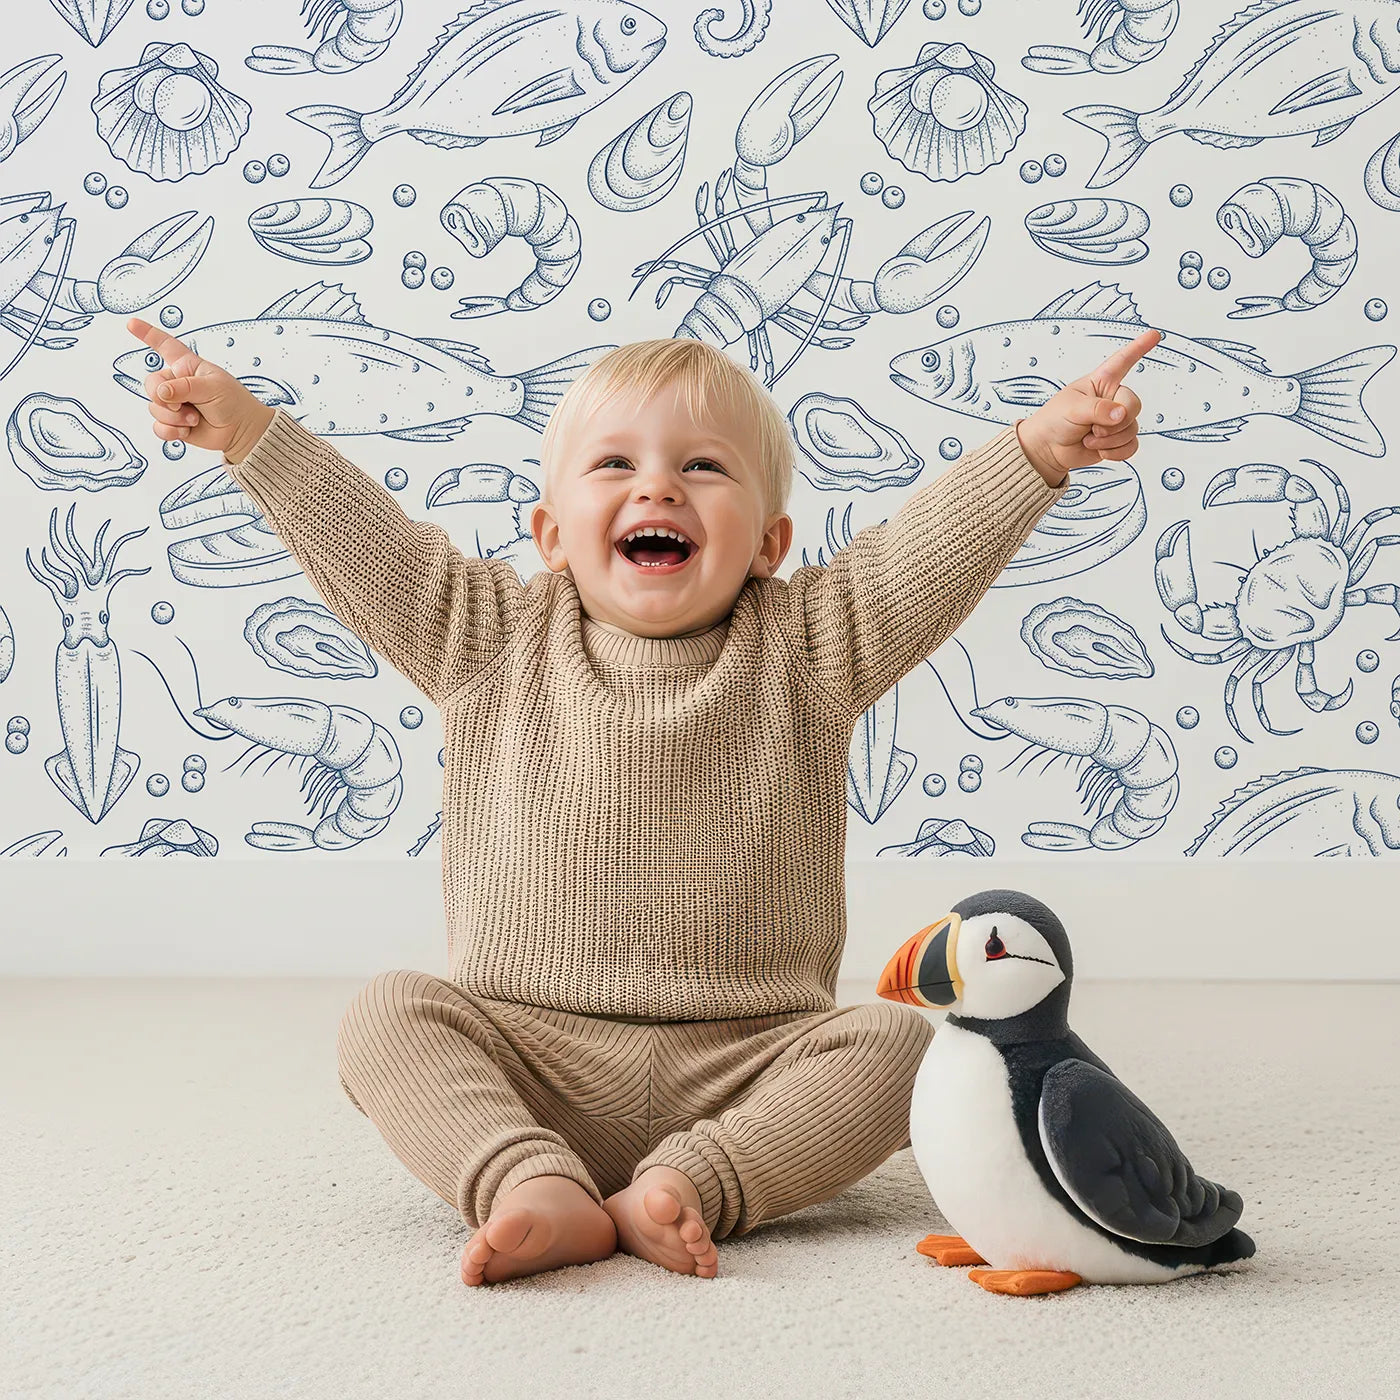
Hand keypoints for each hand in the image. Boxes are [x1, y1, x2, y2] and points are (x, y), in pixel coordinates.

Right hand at [125, 317, 274, 463]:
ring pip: (154, 408)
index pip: (164, 345)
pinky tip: (186, 430)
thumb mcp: (212, 387)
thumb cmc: (234, 403)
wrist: (242, 431)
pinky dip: (171, 431)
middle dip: (163, 398)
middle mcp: (177, 383)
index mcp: (187, 366)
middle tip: (183, 406)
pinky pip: (158, 427)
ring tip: (195, 419)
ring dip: (173, 417)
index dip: (147, 334)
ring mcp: (174, 403)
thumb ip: (184, 387)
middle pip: (151, 384)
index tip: (131, 324)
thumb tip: (160, 392)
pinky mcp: (174, 423)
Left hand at [1016, 328, 1160, 484]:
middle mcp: (1112, 399)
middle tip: (1093, 428)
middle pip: (1134, 405)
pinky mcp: (1117, 440)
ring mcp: (1116, 421)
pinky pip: (1131, 446)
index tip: (1154, 334)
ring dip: (1109, 439)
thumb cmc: (1054, 421)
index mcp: (1101, 382)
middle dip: (1115, 421)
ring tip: (1088, 438)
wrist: (1048, 449)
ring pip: (1132, 428)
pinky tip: (1101, 450)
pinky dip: (1116, 452)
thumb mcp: (1073, 408)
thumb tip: (1120, 414)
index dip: (1139, 348)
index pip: (1123, 361)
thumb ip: (1098, 409)